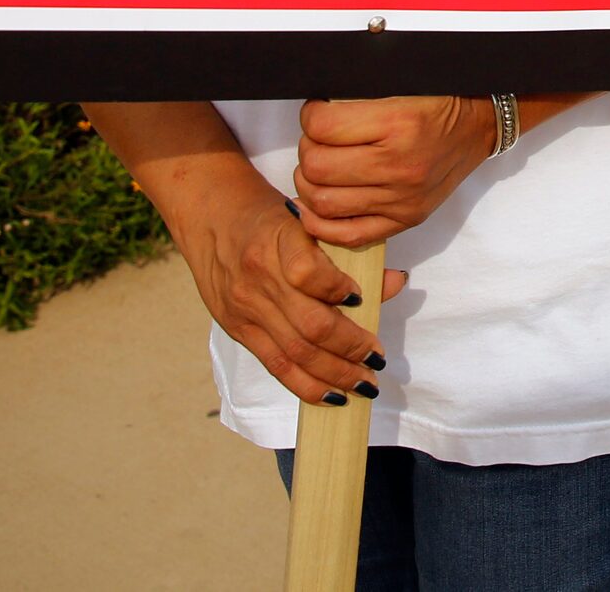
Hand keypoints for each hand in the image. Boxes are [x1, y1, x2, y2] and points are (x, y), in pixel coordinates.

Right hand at [177, 176, 409, 404]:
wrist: (212, 214)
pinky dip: (307, 385)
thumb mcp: (308, 220)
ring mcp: (246, 307)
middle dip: (351, 348)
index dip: (337, 289)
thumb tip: (397, 282)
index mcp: (279, 239)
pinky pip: (275, 365)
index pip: (307, 272)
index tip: (361, 297)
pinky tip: (332, 395)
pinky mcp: (238, 329)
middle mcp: (259, 277)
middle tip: (378, 359)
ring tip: (364, 384)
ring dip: (335, 374)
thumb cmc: (272, 216)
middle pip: (310, 324)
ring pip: (295, 352)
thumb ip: (348, 252)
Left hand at [294, 96, 495, 245]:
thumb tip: (314, 111)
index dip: (310, 116)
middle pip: (317, 167)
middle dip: (308, 149)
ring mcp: (402, 198)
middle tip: (318, 140)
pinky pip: (347, 234)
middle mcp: (400, 165)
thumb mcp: (401, 84)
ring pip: (323, 203)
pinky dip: (320, 223)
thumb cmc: (440, 101)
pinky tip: (316, 205)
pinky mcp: (405, 220)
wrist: (479, 127)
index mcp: (399, 123)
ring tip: (320, 167)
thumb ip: (357, 95)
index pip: (322, 127)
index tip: (318, 112)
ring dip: (310, 183)